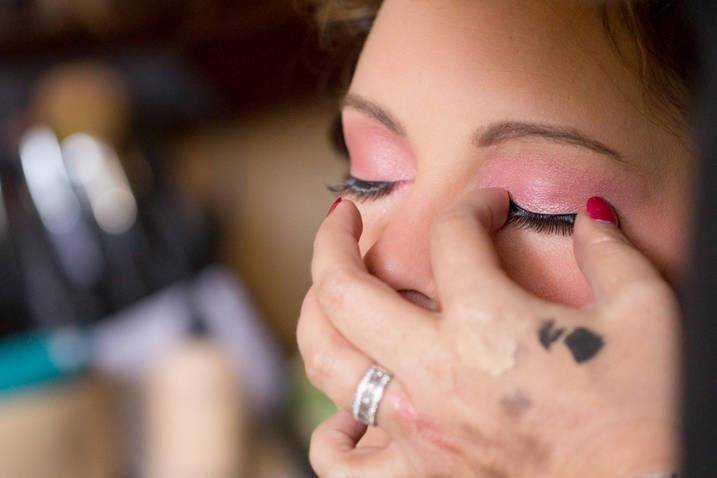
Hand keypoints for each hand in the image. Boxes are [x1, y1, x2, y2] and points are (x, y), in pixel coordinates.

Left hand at [297, 189, 680, 476]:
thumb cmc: (650, 413)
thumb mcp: (646, 314)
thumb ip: (609, 251)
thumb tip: (590, 214)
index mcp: (487, 324)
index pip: (451, 235)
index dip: (472, 203)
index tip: (488, 205)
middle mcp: (435, 373)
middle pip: (343, 289)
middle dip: (332, 240)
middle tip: (342, 218)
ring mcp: (417, 430)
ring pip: (325, 363)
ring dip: (314, 317)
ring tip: (326, 296)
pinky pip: (341, 463)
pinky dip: (334, 435)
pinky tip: (349, 414)